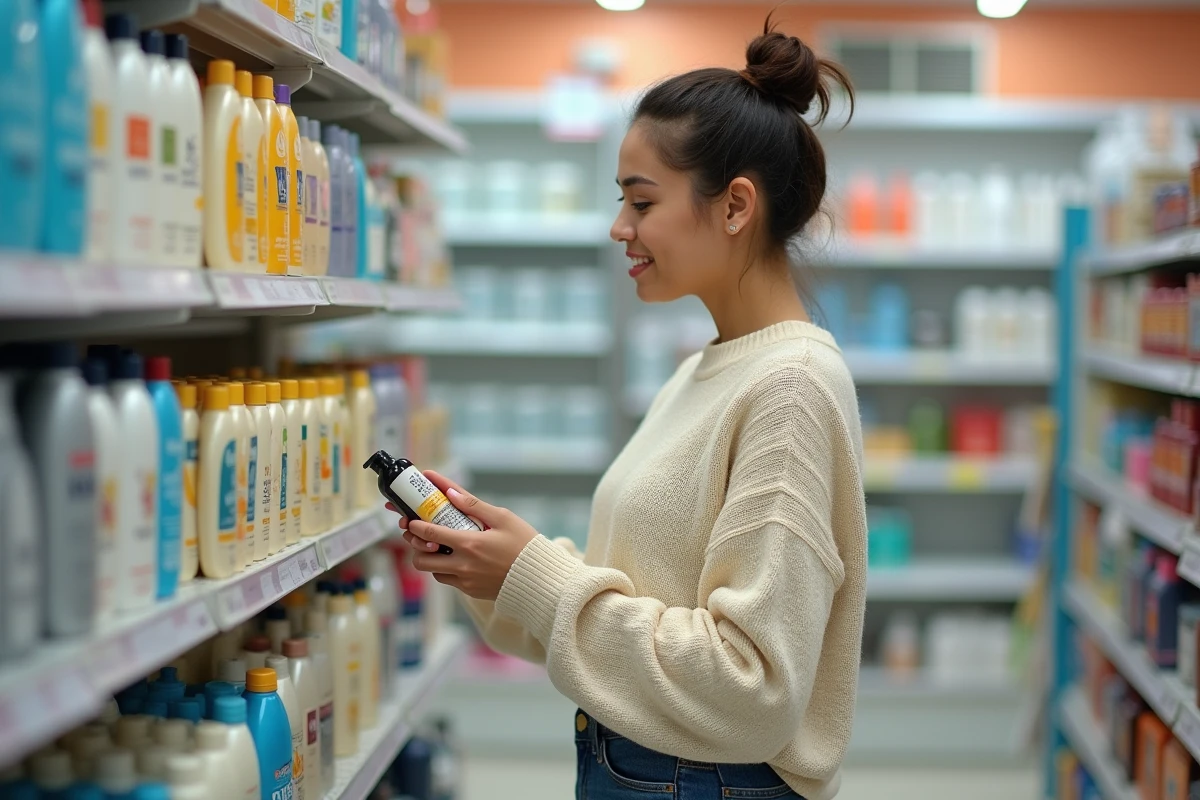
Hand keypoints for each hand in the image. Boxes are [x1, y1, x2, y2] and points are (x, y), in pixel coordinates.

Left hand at [384, 470, 539, 600]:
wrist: (540, 579)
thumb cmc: (524, 545)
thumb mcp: (503, 518)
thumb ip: (473, 505)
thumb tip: (450, 493)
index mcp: (469, 543)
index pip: (429, 533)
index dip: (415, 525)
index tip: (410, 518)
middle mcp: (463, 565)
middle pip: (421, 559)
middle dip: (416, 547)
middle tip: (422, 536)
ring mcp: (466, 581)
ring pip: (433, 572)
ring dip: (432, 559)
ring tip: (442, 546)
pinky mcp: (471, 591)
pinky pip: (450, 581)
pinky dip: (448, 569)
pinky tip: (460, 558)